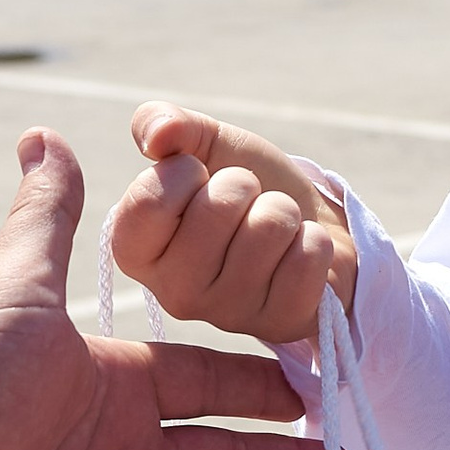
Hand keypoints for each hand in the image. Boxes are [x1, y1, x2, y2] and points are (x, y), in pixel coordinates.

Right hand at [112, 102, 356, 345]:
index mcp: (136, 249)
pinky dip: (313, 240)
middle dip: (245, 186)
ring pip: (269, 227)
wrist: (310, 221)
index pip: (150, 197)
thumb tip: (156, 134)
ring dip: (282, 211)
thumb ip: (167, 126)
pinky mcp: (280, 324)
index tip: (197, 177)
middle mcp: (173, 292)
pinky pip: (306, 257)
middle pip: (218, 207)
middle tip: (247, 203)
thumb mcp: (204, 145)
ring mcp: (227, 314)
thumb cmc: (247, 187)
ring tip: (275, 227)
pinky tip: (298, 254)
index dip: (186, 170)